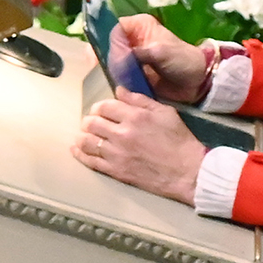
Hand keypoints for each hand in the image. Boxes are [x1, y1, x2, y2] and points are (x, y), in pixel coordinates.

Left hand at [72, 87, 206, 204]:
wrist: (186, 172)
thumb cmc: (179, 140)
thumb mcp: (165, 112)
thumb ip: (140, 100)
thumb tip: (119, 90)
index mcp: (135, 116)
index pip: (105, 106)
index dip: (100, 106)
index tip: (102, 109)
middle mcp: (122, 134)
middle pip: (91, 122)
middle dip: (90, 119)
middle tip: (94, 121)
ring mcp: (116, 154)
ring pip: (86, 141)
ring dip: (83, 135)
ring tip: (85, 134)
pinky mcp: (116, 171)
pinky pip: (90, 161)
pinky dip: (79, 153)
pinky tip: (76, 149)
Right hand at [119, 13, 207, 102]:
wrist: (195, 81)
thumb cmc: (183, 60)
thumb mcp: (162, 52)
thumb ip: (139, 52)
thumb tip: (121, 58)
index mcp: (139, 25)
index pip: (116, 29)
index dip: (115, 43)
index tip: (121, 58)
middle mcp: (132, 38)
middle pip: (112, 46)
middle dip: (116, 60)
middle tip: (125, 73)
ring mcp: (131, 55)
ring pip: (113, 62)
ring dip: (118, 72)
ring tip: (130, 80)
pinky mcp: (133, 71)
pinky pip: (119, 75)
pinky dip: (122, 81)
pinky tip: (129, 86)